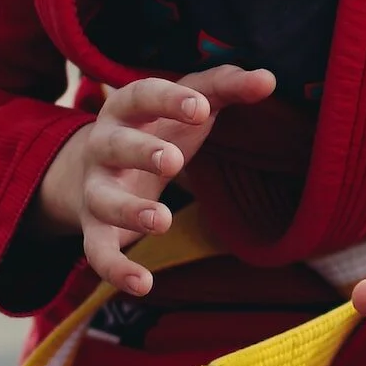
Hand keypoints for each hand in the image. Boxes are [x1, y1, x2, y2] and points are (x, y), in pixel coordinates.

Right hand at [32, 67, 274, 293]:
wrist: (97, 170)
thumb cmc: (158, 128)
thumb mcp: (189, 104)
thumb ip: (226, 87)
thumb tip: (268, 79)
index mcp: (126, 108)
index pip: (141, 95)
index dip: (168, 100)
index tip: (201, 107)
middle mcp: (103, 147)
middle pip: (113, 145)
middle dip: (140, 151)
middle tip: (174, 160)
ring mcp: (97, 190)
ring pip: (103, 200)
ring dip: (129, 211)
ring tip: (163, 220)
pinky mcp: (96, 231)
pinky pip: (97, 253)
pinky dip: (116, 271)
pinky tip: (144, 286)